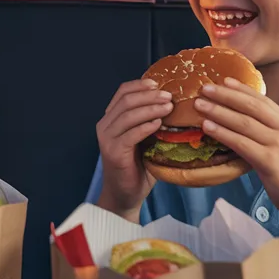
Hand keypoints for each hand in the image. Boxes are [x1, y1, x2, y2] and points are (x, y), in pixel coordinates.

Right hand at [95, 79, 171, 219]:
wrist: (125, 195)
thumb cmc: (138, 166)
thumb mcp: (144, 138)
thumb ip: (150, 121)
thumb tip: (174, 103)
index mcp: (111, 118)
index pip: (123, 92)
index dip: (141, 85)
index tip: (159, 83)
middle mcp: (105, 126)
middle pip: (126, 100)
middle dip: (150, 95)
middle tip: (170, 96)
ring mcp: (107, 139)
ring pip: (128, 114)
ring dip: (151, 108)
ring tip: (169, 107)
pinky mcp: (114, 152)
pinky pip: (131, 134)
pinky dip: (146, 125)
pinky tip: (159, 123)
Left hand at [194, 79, 278, 223]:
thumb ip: (270, 132)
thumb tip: (243, 121)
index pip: (262, 100)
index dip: (242, 89)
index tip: (224, 80)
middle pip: (250, 106)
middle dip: (226, 95)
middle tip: (204, 88)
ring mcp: (278, 144)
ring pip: (243, 122)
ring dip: (218, 112)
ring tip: (200, 105)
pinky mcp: (269, 161)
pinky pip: (241, 143)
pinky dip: (222, 133)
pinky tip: (208, 127)